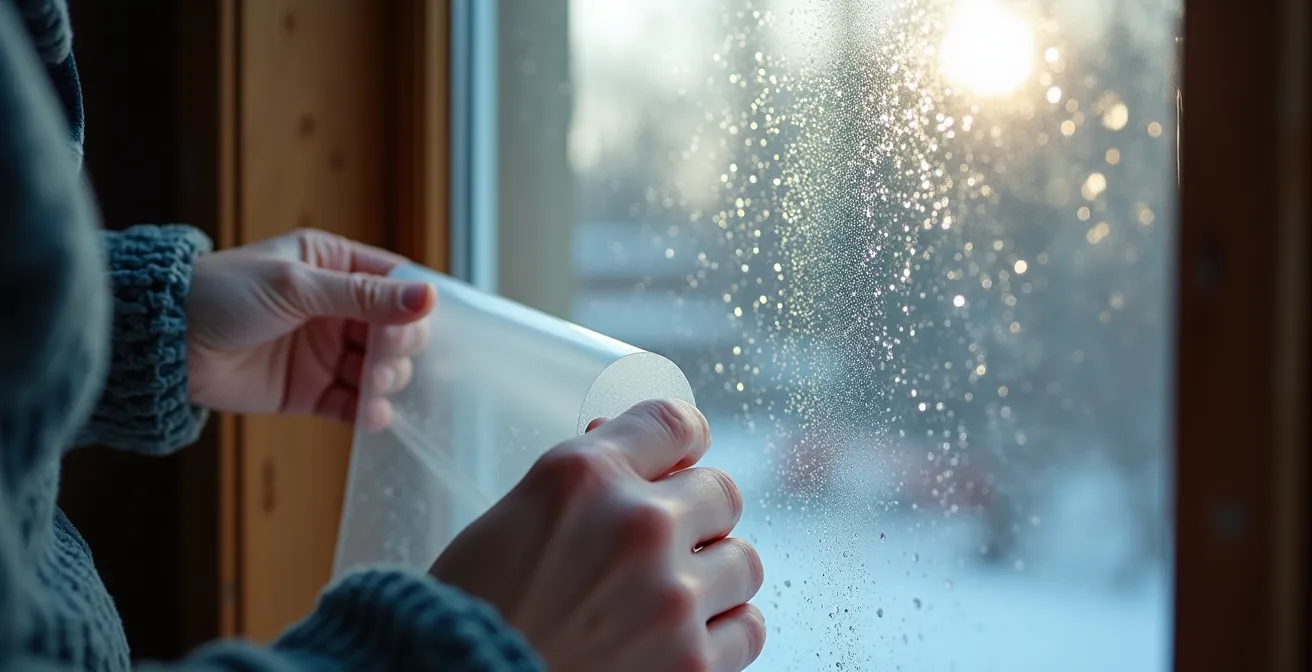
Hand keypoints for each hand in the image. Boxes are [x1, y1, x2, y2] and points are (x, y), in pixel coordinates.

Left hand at [186, 228, 433, 429]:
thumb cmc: (221, 295)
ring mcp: (324, 351)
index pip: (393, 281)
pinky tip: (370, 414)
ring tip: (370, 386)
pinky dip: (366, 411)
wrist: (164, 344)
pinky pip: (352, 403)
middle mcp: (335, 308)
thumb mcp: (296, 286)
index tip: (415, 321)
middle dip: (397, 346)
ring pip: (379, 368)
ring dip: (384, 379)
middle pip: (395, 329)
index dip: (412, 303)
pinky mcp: (310, 390)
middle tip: (382, 358)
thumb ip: (363, 296)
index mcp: (332, 266)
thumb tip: (427, 296)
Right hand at [430, 400, 765, 671]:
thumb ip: (586, 478)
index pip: (677, 422)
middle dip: (695, 514)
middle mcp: (638, 525)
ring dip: (712, 574)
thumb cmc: (474, 605)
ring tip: (668, 596)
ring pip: (743, 560)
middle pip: (722, 492)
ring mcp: (672, 598)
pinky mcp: (692, 665)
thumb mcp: (514, 513)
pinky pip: (747, 628)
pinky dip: (722, 631)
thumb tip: (635, 446)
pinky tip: (684, 634)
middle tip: (661, 544)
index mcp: (584, 474)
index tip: (680, 462)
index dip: (682, 444)